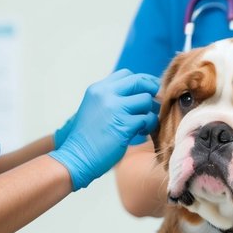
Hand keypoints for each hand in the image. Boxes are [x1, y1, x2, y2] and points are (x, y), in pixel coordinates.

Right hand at [49, 70, 159, 189]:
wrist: (77, 157)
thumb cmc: (87, 137)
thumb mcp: (94, 108)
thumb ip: (112, 98)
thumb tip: (140, 93)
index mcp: (97, 89)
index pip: (126, 74)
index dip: (141, 81)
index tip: (147, 91)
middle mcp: (105, 94)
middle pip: (139, 82)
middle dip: (151, 91)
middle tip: (155, 104)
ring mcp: (115, 108)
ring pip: (146, 100)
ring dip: (150, 112)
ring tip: (143, 123)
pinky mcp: (124, 124)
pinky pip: (148, 119)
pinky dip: (149, 126)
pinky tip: (140, 132)